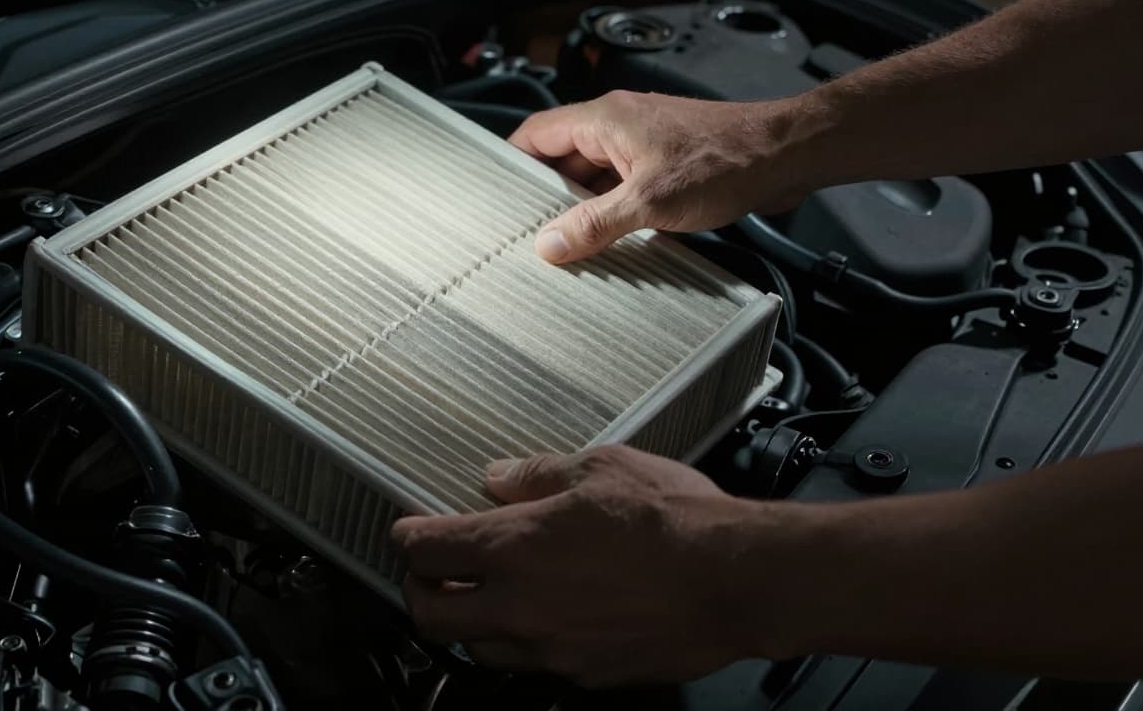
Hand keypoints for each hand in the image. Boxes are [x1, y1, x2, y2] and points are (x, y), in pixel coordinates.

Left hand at [389, 446, 784, 686]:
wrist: (735, 580)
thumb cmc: (675, 520)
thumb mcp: (602, 467)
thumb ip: (537, 474)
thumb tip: (499, 478)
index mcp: (515, 546)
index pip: (426, 549)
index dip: (407, 537)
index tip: (407, 531)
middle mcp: (521, 605)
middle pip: (431, 615)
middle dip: (420, 592)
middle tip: (431, 573)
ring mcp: (551, 649)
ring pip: (478, 649)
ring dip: (471, 623)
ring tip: (487, 597)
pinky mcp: (585, 675)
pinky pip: (535, 664)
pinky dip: (527, 641)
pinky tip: (550, 616)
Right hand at [510, 91, 810, 263]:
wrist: (785, 155)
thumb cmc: (725, 161)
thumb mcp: (649, 201)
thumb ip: (595, 224)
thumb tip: (548, 245)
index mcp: (605, 120)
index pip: (536, 134)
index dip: (512, 165)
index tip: (498, 199)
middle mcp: (619, 125)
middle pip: (562, 159)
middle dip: (547, 197)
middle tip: (529, 234)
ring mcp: (642, 144)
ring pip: (593, 176)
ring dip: (582, 208)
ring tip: (567, 245)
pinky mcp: (665, 164)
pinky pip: (622, 186)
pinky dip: (611, 210)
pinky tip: (610, 240)